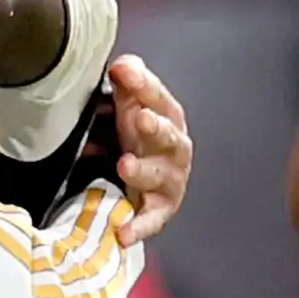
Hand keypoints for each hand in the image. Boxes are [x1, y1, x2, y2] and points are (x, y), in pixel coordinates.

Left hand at [104, 53, 190, 245]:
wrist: (144, 178)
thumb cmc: (136, 136)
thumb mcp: (129, 105)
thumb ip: (128, 83)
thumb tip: (123, 64)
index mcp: (167, 118)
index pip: (158, 98)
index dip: (144, 85)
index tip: (124, 71)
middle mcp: (174, 149)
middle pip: (170, 136)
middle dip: (157, 128)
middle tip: (140, 119)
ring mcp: (169, 181)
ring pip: (161, 177)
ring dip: (144, 171)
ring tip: (124, 165)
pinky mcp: (159, 211)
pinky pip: (150, 220)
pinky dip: (139, 227)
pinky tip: (124, 233)